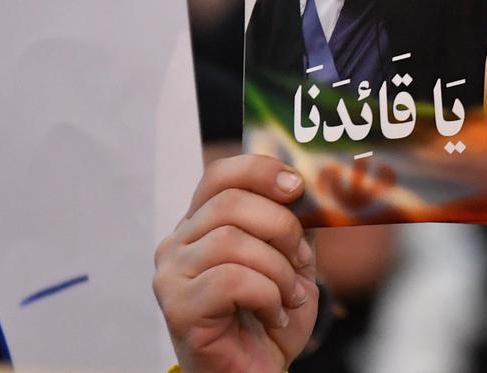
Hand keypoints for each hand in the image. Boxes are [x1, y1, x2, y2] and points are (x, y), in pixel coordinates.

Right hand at [153, 155, 318, 372]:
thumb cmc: (270, 316)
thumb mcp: (292, 259)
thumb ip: (295, 221)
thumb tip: (314, 186)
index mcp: (201, 224)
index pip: (220, 174)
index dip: (261, 171)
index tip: (298, 187)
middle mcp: (177, 244)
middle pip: (231, 204)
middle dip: (282, 228)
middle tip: (301, 261)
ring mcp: (172, 276)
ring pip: (232, 241)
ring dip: (278, 270)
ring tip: (289, 297)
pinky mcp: (178, 308)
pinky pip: (231, 280)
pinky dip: (267, 296)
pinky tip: (274, 314)